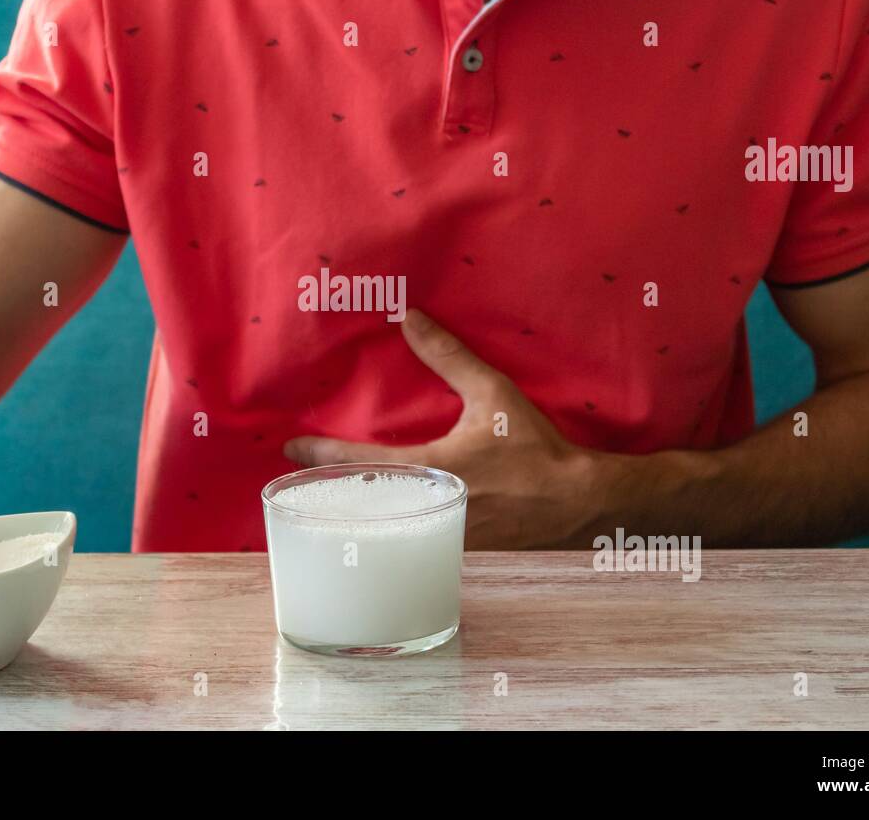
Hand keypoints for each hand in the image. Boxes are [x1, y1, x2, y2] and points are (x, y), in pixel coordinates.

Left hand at [283, 310, 599, 548]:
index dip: (323, 453)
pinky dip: (388, 530)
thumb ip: (449, 357)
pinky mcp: (457, 550)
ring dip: (356, 514)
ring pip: (384, 528)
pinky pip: (410, 541)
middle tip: (296, 481)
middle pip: (361, 505)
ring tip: (327, 500)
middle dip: (327, 492)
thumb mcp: (493, 393)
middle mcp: (429, 509)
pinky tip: (379, 521)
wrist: (578, 501)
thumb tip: (410, 318)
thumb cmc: (534, 447)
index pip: (362, 463)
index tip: (291, 445)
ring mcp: (441, 536)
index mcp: (432, 471)